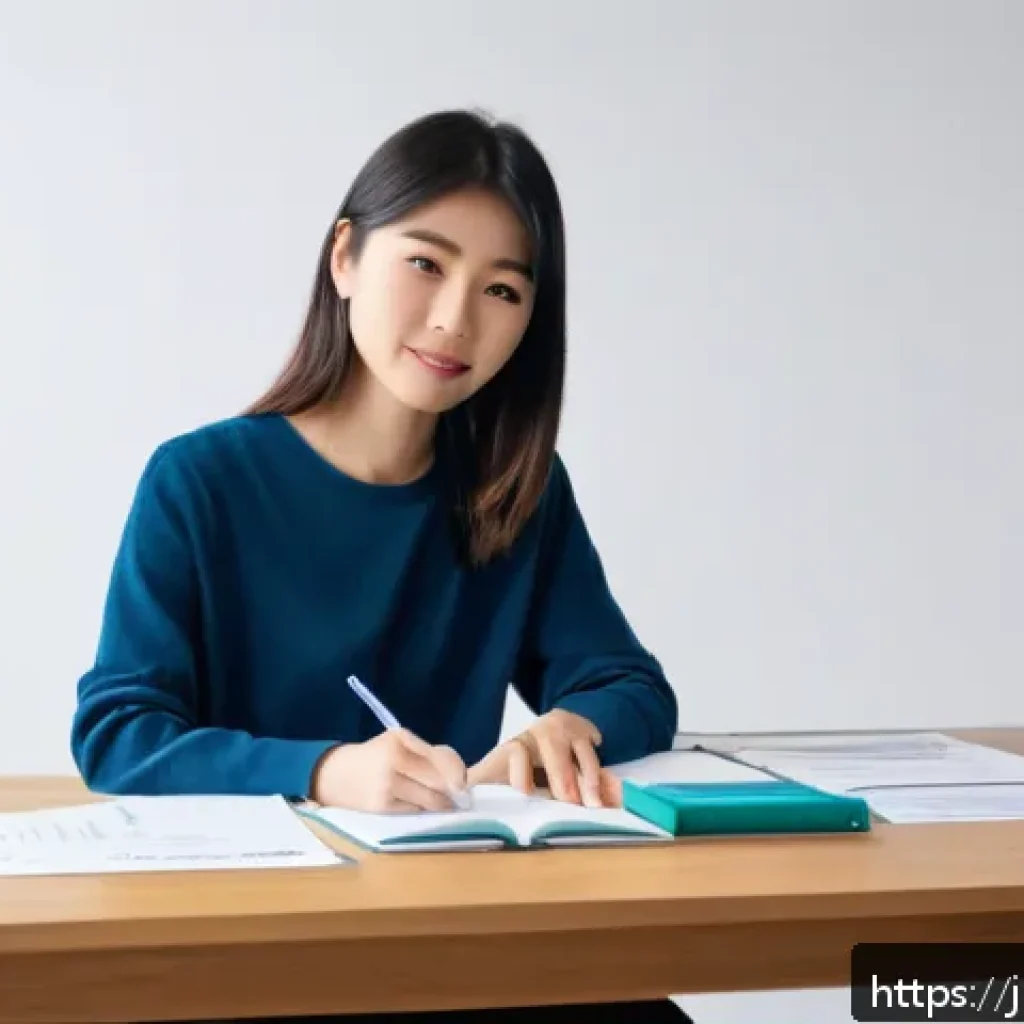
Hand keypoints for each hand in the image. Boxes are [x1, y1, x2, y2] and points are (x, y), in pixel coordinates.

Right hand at [312, 729, 467, 812]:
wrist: (336, 775)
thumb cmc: (376, 758)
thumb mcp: (397, 744)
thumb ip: (425, 755)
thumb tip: (460, 779)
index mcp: (400, 738)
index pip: (439, 756)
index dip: (457, 772)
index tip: (464, 783)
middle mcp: (393, 758)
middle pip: (437, 780)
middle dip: (451, 791)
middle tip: (458, 797)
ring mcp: (386, 784)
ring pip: (429, 798)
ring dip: (440, 804)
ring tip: (442, 804)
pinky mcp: (381, 806)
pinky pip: (414, 811)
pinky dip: (420, 810)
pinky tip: (418, 807)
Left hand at [467, 709, 621, 807]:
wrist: (559, 725)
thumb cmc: (524, 759)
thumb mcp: (498, 766)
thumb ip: (477, 778)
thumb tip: (457, 790)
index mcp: (518, 744)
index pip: (515, 751)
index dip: (520, 769)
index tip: (525, 790)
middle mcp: (544, 733)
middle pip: (553, 749)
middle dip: (562, 775)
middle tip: (571, 802)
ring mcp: (571, 732)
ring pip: (581, 752)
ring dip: (590, 777)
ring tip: (595, 804)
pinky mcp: (591, 736)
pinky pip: (602, 755)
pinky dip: (610, 776)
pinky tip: (616, 794)